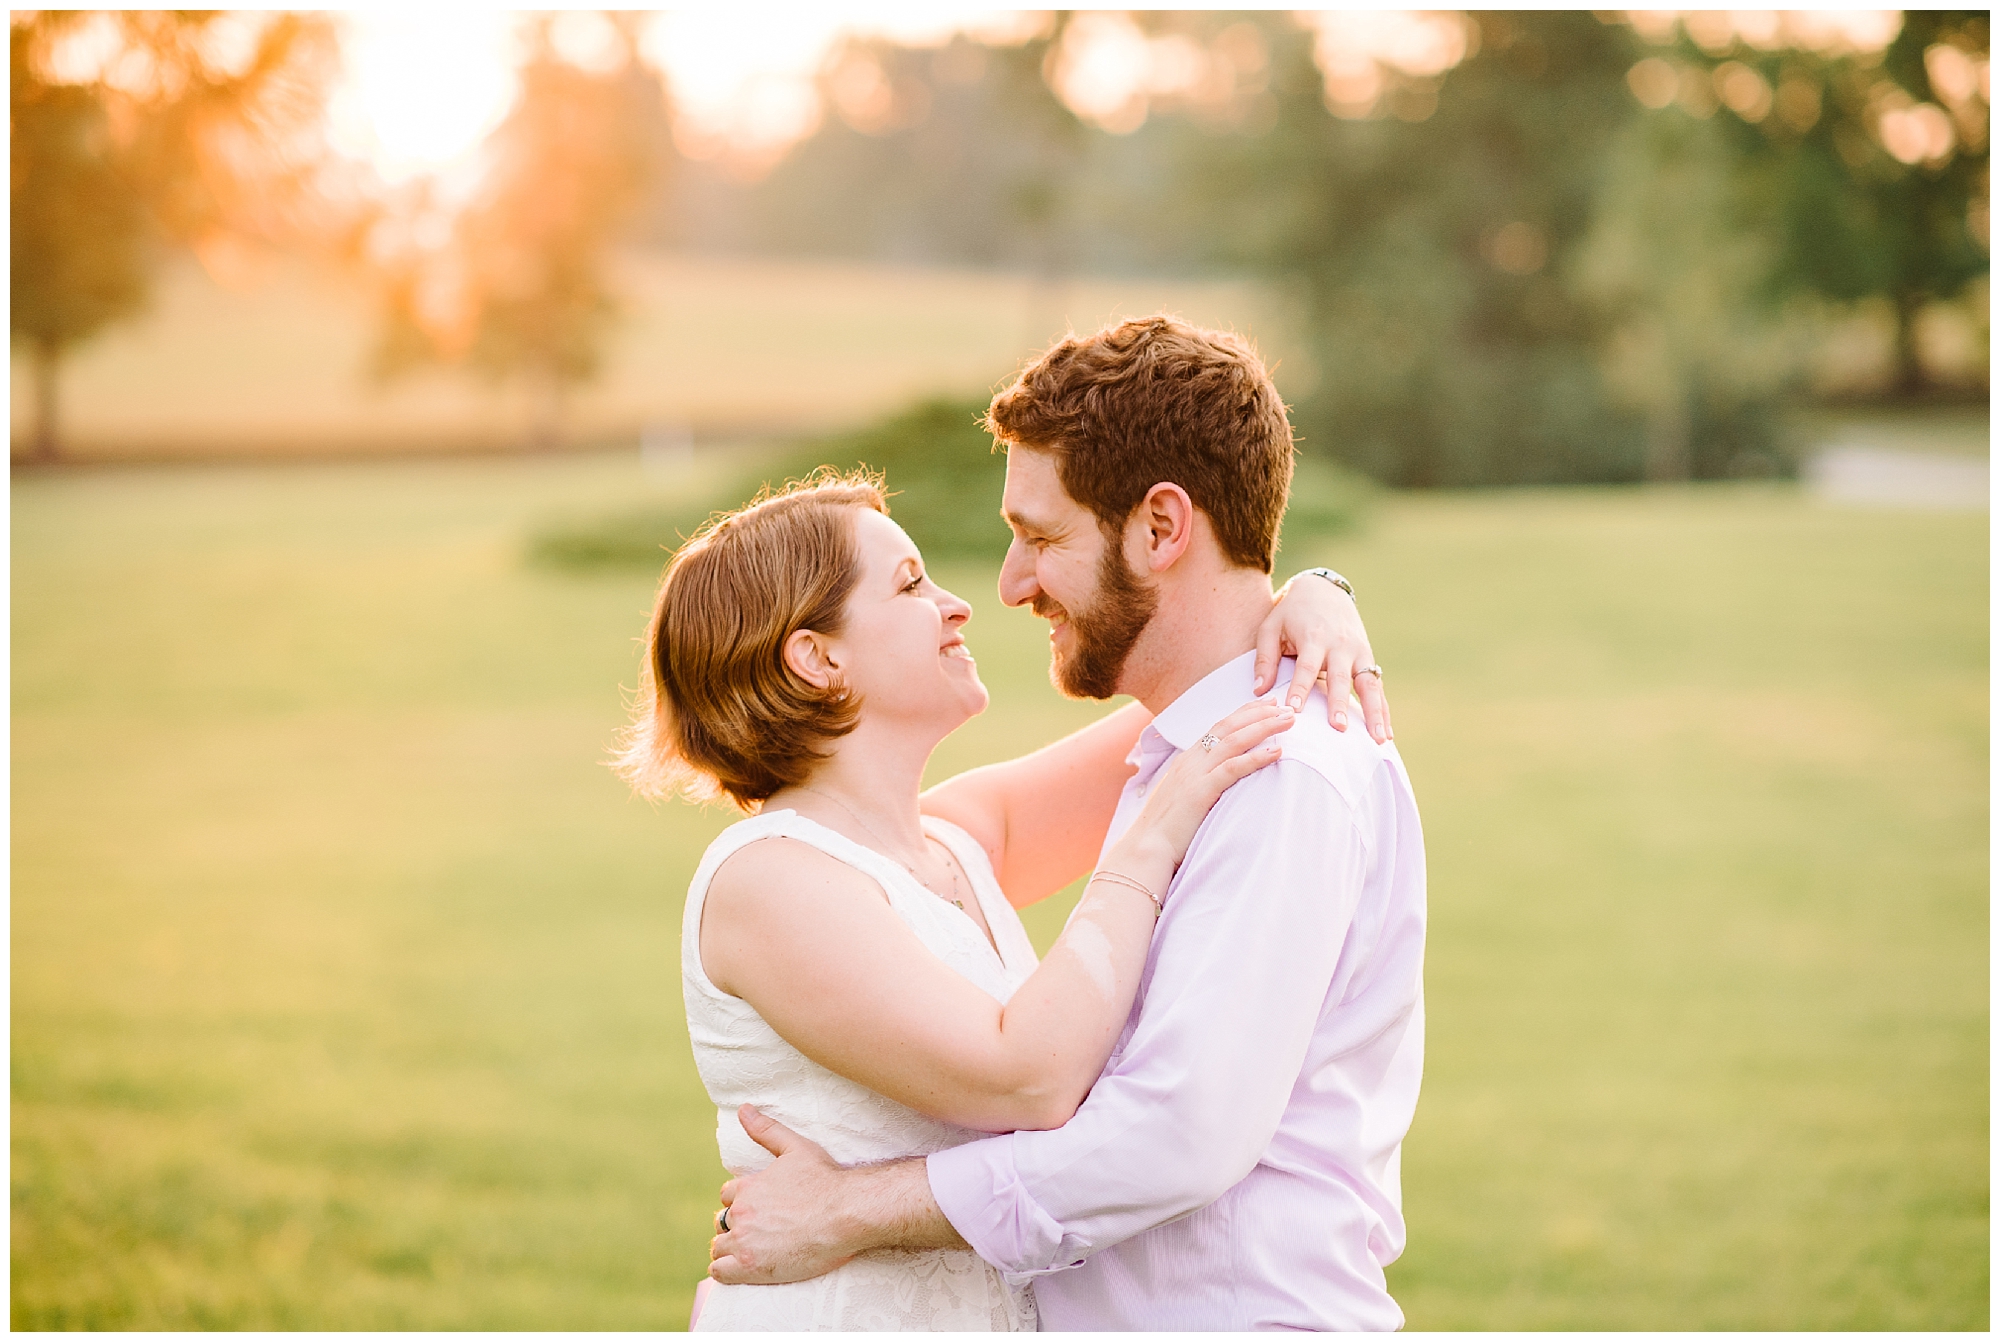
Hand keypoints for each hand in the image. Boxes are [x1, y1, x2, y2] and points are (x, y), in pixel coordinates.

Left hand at [710, 1106, 859, 1284]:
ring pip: (718, 1247)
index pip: (728, 1195)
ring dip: (728, 1249)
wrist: (845, 1214)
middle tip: (755, 1233)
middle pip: (721, 1222)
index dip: (741, 1202)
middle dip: (734, 1226)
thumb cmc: (825, 1180)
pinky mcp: (751, 1267)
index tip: (757, 1209)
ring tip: (748, 1252)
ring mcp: (744, 1242)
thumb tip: (744, 1109)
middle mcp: (741, 1213)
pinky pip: (719, 1272)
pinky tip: (738, 1269)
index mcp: (748, 1187)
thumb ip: (766, 1130)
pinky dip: (724, 1270)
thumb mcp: (796, 1148)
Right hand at [1115, 700, 1293, 872]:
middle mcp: (1191, 760)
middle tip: (1285, 706)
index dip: (1245, 713)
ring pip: (1234, 740)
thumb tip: (1221, 784)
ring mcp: (1195, 774)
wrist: (1147, 848)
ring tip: (1289, 721)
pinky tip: (1277, 752)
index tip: (1268, 705)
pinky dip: (1257, 757)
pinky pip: (1233, 768)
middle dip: (1259, 713)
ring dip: (1264, 727)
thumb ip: (1200, 785)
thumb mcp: (1183, 799)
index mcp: (1187, 760)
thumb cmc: (1167, 830)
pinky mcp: (1200, 791)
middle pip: (1229, 726)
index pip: (1219, 727)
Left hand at [1252, 573, 1391, 741]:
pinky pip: (1378, 687)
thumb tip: (1259, 691)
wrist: (1324, 589)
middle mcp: (1340, 645)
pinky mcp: (1368, 659)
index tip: (1294, 710)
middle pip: (1341, 677)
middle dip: (1340, 703)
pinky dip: (1384, 710)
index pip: (1307, 666)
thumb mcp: (1271, 627)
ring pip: (1370, 684)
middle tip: (1338, 727)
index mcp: (1313, 637)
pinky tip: (1387, 734)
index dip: (1300, 688)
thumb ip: (1265, 658)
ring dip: (1375, 712)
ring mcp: (1358, 652)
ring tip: (1379, 739)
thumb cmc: (1291, 613)